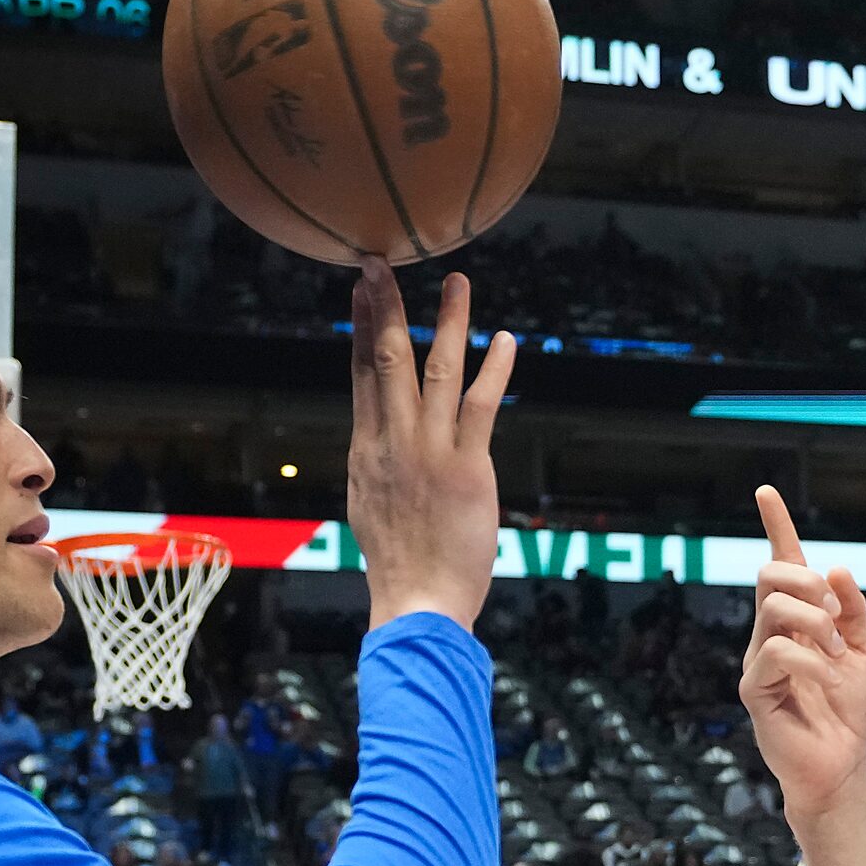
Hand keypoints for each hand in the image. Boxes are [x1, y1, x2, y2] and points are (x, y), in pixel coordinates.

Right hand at [346, 260, 515, 631]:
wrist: (416, 603)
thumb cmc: (400, 565)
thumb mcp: (370, 505)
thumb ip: (377, 465)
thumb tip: (379, 443)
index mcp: (366, 450)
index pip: (359, 374)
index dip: (360, 326)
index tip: (361, 288)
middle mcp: (392, 442)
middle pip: (386, 359)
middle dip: (385, 306)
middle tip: (383, 262)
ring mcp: (429, 452)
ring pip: (437, 372)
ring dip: (448, 322)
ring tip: (458, 282)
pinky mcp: (467, 469)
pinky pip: (481, 406)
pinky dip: (494, 369)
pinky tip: (506, 339)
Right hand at [741, 487, 865, 815]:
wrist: (845, 763)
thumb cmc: (851, 711)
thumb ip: (853, 611)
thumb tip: (837, 569)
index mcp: (799, 622)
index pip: (783, 565)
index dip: (776, 526)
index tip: (766, 492)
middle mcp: (772, 634)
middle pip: (772, 575)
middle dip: (806, 580)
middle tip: (835, 614)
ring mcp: (759, 660)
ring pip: (774, 608)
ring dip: (816, 623)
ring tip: (837, 653)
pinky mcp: (754, 690)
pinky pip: (776, 652)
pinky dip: (811, 660)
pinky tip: (828, 678)